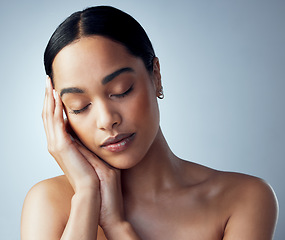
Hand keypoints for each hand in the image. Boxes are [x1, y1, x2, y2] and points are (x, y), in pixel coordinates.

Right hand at [42, 77, 125, 232]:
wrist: (99, 194)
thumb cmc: (101, 177)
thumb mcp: (95, 154)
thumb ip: (90, 143)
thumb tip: (96, 130)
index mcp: (65, 146)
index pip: (56, 120)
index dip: (55, 105)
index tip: (58, 89)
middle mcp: (57, 145)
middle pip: (49, 116)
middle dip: (49, 97)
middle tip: (49, 80)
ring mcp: (57, 146)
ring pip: (48, 117)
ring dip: (49, 99)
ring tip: (49, 83)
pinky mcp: (60, 147)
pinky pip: (54, 122)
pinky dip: (54, 108)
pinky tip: (55, 95)